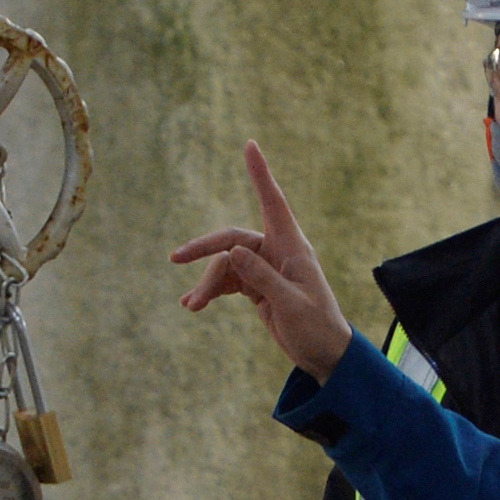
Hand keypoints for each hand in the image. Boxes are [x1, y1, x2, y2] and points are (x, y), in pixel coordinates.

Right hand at [173, 142, 355, 381]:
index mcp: (292, 247)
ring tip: (192, 306)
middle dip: (204, 249)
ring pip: (225, 265)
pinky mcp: (256, 286)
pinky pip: (227, 281)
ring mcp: (264, 268)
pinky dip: (210, 291)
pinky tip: (193, 304)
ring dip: (207, 283)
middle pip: (232, 240)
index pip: (273, 202)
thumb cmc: (317, 327)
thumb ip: (263, 278)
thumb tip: (233, 252)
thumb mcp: (291, 304)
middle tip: (176, 257)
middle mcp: (277, 251)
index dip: (261, 174)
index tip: (250, 145)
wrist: (324, 355)